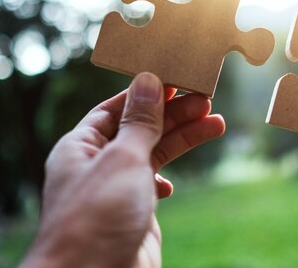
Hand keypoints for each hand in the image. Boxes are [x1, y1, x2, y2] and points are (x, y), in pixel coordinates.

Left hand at [21, 72, 224, 267]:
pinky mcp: (133, 213)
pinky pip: (153, 184)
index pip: (115, 108)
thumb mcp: (122, 158)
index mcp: (81, 146)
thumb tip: (149, 81)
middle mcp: (96, 165)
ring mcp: (116, 190)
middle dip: (174, 114)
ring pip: (153, 155)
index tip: (177, 80)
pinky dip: (168, 177)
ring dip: (183, 139)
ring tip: (216, 123)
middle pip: (140, 128)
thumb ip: (140, 121)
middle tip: (207, 99)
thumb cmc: (97, 218)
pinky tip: (175, 182)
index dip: (147, 93)